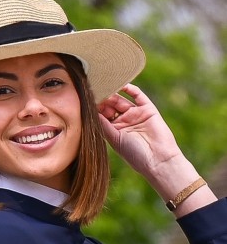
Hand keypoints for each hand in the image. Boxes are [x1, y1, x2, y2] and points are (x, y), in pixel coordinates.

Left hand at [98, 83, 216, 215]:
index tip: (85, 100)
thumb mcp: (115, 139)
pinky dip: (130, 88)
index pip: (102, 115)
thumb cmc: (134, 154)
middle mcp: (124, 121)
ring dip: (113, 93)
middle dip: (102, 99)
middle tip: (94, 91)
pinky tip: (120, 84)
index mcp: (114, 130)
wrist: (158, 159)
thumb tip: (90, 110)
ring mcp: (136, 114)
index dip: (95, 108)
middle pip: (110, 106)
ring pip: (121, 100)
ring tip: (104, 87)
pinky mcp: (148, 109)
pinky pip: (138, 95)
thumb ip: (103, 124)